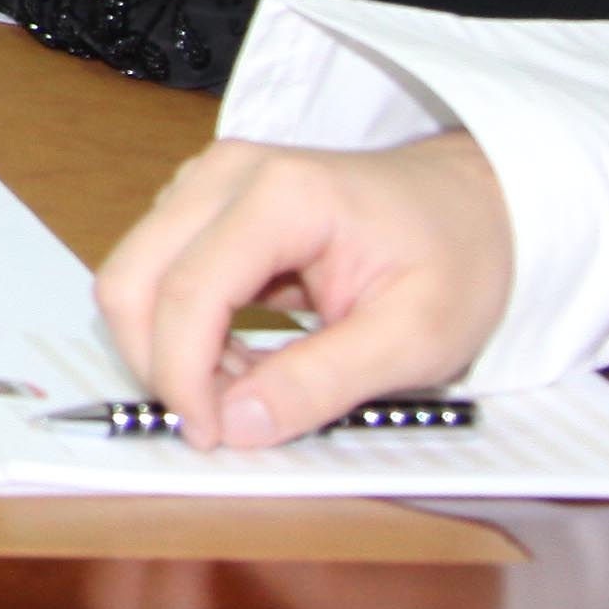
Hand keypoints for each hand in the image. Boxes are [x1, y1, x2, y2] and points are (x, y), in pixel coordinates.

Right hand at [92, 131, 516, 449]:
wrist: (474, 201)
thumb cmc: (457, 258)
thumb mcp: (416, 338)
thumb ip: (323, 382)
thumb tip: (236, 423)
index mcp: (283, 194)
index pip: (190, 290)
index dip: (183, 374)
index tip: (209, 434)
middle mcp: (225, 174)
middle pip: (133, 277)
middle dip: (159, 363)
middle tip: (216, 420)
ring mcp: (207, 182)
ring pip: (136, 278)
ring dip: (171, 348)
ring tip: (244, 385)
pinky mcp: (202, 202)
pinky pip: (158, 274)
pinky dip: (182, 330)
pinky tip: (239, 355)